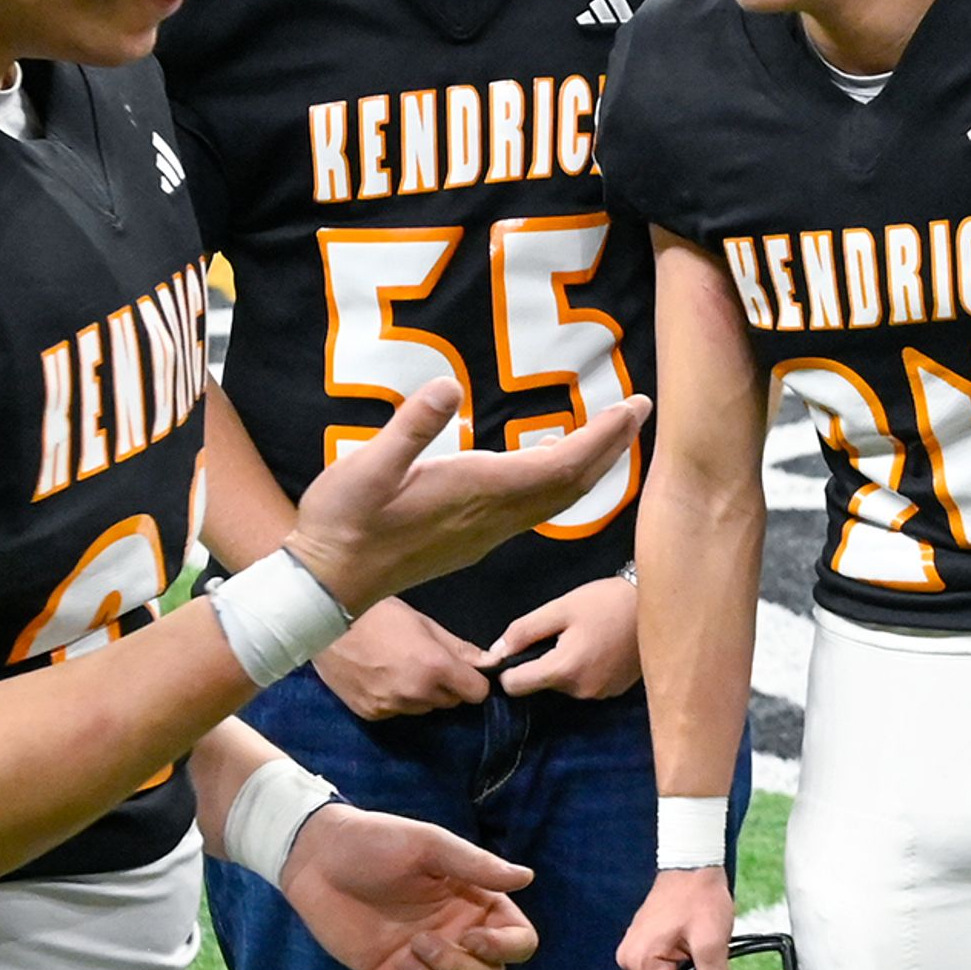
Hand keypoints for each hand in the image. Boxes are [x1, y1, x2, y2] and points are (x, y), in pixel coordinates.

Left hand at [277, 805, 536, 969]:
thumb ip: (477, 865)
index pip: (519, 942)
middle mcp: (456, 936)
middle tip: (422, 941)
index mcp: (475, 904)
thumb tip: (527, 877)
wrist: (318, 860)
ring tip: (403, 958)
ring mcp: (424, 960)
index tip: (470, 935)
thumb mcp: (430, 846)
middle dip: (462, 969)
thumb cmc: (377, 842)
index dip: (505, 948)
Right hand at [285, 380, 647, 611]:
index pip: (559, 465)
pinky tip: (557, 468)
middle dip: (611, 447)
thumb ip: (411, 427)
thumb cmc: (342, 521)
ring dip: (591, 466)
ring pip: (557, 500)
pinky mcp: (474, 539)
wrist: (330, 584)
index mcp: (476, 492)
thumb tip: (451, 385)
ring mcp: (486, 532)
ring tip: (613, 434)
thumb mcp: (367, 466)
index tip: (633, 408)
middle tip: (641, 410)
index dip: (601, 437)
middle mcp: (492, 516)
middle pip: (571, 484)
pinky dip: (562, 484)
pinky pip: (536, 510)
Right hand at [311, 597, 494, 718]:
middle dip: (446, 686)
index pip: (476, 693)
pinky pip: (396, 711)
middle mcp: (415, 693)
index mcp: (434, 667)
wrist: (322, 623)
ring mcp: (391, 707)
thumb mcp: (423, 623)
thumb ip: (458, 647)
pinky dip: (395, 699)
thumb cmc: (376, 614)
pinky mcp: (370, 714)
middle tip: (425, 662)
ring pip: (423, 708)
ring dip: (421, 694)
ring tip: (399, 667)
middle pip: (450, 701)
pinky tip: (380, 677)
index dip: (473, 681)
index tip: (464, 671)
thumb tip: (490, 662)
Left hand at [486, 574, 640, 699]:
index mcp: (564, 669)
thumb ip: (523, 631)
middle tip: (564, 633)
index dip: (509, 669)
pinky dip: (585, 669)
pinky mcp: (614, 693)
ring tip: (585, 638)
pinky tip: (600, 648)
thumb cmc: (606, 601)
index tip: (521, 648)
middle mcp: (580, 691)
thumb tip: (495, 654)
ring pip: (563, 685)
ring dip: (566, 665)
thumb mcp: (560, 607)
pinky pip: (584, 685)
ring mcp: (600, 695)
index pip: (515, 687)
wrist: (658, 606)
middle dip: (544, 661)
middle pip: (541, 684)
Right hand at [621, 864, 733, 969]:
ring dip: (686, 969)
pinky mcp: (642, 944)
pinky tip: (688, 940)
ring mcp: (634, 951)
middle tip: (701, 953)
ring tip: (694, 943)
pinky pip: (664, 966)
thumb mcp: (712, 943)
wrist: (693, 867)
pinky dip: (680, 959)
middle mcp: (630, 960)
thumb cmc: (698, 897)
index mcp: (641, 961)